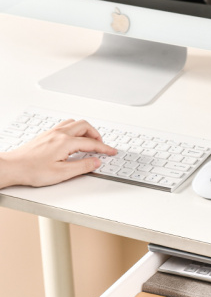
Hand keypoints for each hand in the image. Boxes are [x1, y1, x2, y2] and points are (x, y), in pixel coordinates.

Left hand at [0, 119, 116, 187]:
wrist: (13, 167)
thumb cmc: (32, 170)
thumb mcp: (62, 173)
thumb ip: (82, 166)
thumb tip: (96, 162)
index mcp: (65, 142)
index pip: (92, 143)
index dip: (105, 148)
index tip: (112, 152)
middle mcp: (59, 134)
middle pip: (85, 126)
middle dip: (97, 135)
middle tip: (102, 146)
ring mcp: (51, 133)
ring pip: (74, 123)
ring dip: (86, 130)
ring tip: (90, 141)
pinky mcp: (46, 135)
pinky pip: (65, 125)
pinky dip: (75, 130)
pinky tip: (74, 139)